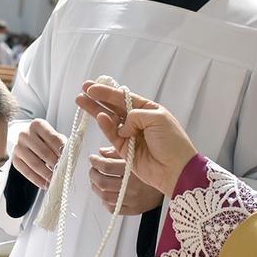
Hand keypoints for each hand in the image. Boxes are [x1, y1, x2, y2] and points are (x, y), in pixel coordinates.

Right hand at [11, 118, 66, 189]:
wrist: (29, 142)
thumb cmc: (44, 140)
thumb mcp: (54, 137)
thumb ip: (62, 144)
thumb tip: (69, 157)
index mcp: (37, 125)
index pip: (53, 138)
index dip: (62, 150)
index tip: (69, 160)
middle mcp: (25, 134)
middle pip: (43, 152)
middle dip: (55, 164)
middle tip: (63, 173)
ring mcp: (18, 147)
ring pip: (34, 164)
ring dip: (47, 175)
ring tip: (56, 181)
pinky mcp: (15, 159)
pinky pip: (27, 172)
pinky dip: (38, 180)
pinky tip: (45, 184)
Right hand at [76, 81, 197, 196]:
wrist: (175, 169)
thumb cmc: (173, 142)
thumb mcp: (158, 118)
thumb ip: (135, 115)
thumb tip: (122, 126)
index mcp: (147, 110)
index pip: (124, 97)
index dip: (108, 92)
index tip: (93, 87)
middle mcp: (137, 121)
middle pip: (113, 107)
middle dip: (97, 99)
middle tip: (82, 90)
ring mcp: (130, 136)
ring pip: (109, 120)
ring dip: (95, 110)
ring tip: (81, 101)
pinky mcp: (124, 150)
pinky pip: (112, 135)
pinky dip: (105, 126)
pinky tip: (99, 117)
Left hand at [88, 147, 163, 214]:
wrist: (174, 181)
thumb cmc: (155, 166)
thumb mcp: (139, 153)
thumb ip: (119, 151)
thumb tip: (102, 152)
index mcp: (134, 170)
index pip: (106, 166)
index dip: (95, 162)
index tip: (93, 158)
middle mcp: (133, 186)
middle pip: (102, 182)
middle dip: (93, 174)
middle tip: (93, 169)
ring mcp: (133, 200)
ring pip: (105, 197)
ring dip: (96, 188)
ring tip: (96, 181)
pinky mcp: (135, 209)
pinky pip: (113, 208)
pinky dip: (105, 201)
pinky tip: (106, 194)